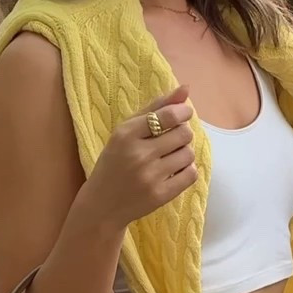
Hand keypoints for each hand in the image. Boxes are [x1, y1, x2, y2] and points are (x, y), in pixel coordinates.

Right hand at [83, 86, 196, 228]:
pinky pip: (190, 174)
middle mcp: (138, 154)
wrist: (102, 205)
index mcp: (126, 134)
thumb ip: (155, 107)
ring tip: (169, 158)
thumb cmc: (115, 162)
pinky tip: (173, 172)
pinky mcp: (160, 195)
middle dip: (182, 134)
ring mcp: (150, 177)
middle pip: (184, 133)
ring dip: (184, 153)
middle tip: (170, 141)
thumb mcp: (126, 131)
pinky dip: (186, 171)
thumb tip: (186, 87)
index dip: (183, 112)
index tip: (183, 114)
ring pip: (189, 154)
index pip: (168, 115)